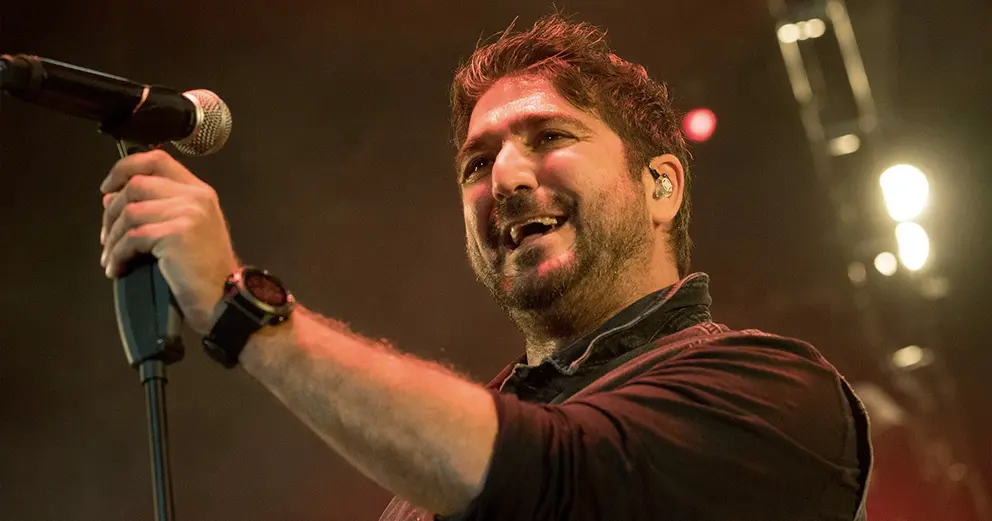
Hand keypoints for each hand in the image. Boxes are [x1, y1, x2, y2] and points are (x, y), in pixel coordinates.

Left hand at [100, 149, 239, 333]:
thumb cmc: (204, 271)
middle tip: (105, 237)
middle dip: (111, 212)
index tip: (107, 189)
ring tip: (110, 257)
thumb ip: (154, 208)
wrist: (224, 298)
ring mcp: (187, 212)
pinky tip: (116, 268)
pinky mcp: (176, 233)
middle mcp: (195, 196)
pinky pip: (132, 237)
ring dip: (112, 237)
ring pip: (130, 211)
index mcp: (199, 191)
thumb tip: (111, 197)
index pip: (156, 159)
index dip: (125, 168)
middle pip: (136, 184)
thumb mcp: (183, 231)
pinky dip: (118, 254)